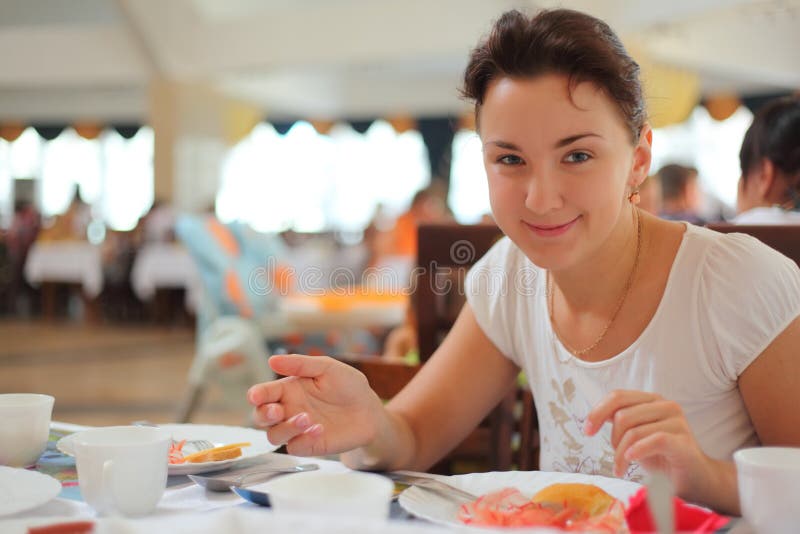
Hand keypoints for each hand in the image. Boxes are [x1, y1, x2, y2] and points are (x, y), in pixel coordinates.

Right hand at [247, 354, 383, 456]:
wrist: (369, 410)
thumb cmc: (348, 386)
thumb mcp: (327, 368)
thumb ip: (301, 364)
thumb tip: (272, 360)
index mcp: (288, 389)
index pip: (264, 393)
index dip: (256, 394)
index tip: (255, 395)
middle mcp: (288, 410)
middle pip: (260, 417)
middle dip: (263, 415)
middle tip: (278, 411)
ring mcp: (297, 430)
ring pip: (274, 435)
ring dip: (285, 428)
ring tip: (307, 418)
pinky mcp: (309, 445)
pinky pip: (294, 447)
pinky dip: (303, 440)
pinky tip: (319, 430)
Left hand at [584, 390, 714, 499]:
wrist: (695, 480)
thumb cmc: (661, 457)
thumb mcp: (635, 436)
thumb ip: (620, 422)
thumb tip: (595, 416)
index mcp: (651, 400)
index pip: (618, 396)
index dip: (598, 412)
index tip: (587, 431)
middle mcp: (666, 405)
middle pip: (622, 416)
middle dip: (613, 440)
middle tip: (617, 460)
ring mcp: (677, 422)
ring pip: (634, 431)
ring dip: (621, 454)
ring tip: (622, 468)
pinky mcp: (684, 441)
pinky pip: (654, 440)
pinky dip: (637, 451)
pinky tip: (631, 461)